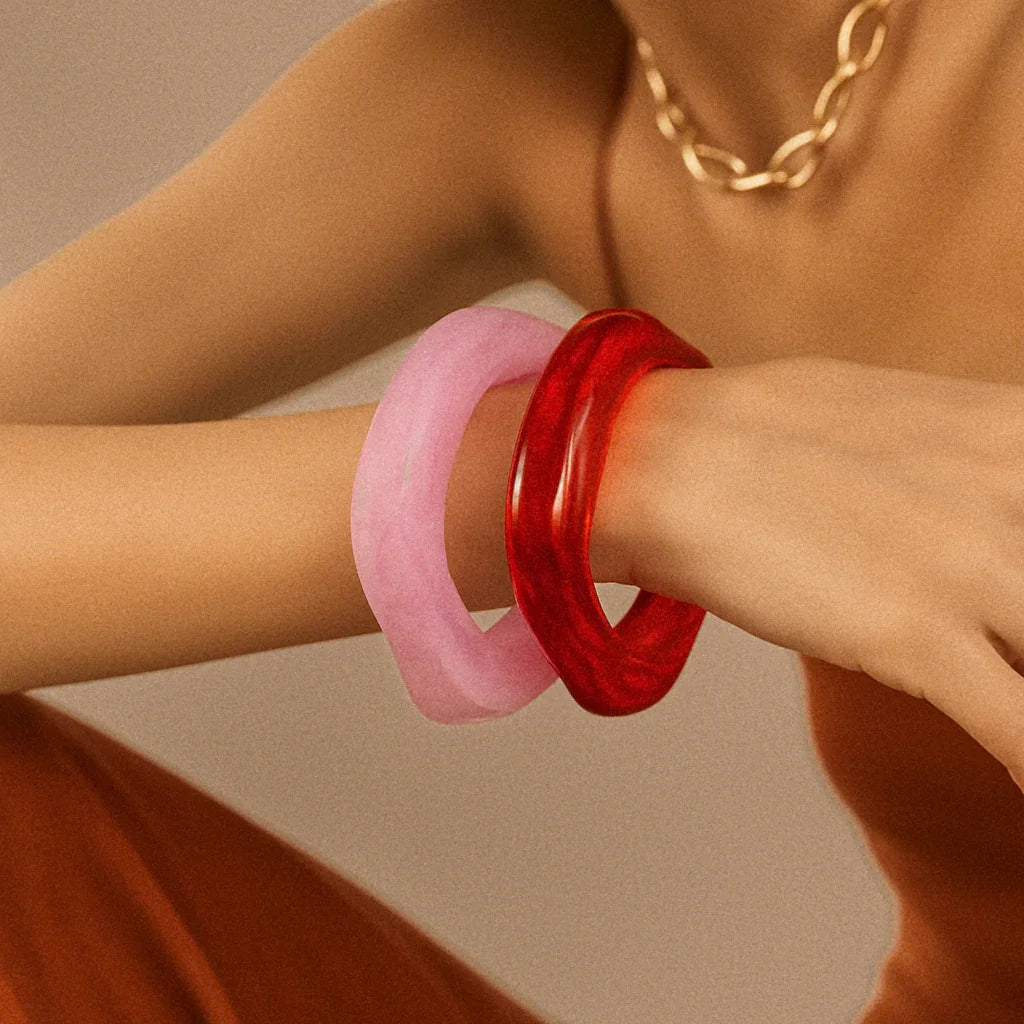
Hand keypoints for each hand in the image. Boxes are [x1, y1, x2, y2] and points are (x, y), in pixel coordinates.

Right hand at [597, 354, 1023, 789]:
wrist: (657, 456)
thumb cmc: (752, 433)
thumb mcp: (894, 418)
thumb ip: (966, 459)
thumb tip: (980, 496)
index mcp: (1016, 429)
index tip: (1008, 614)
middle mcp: (1016, 492)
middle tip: (995, 649)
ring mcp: (973, 567)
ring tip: (986, 696)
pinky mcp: (916, 636)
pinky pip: (1020, 734)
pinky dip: (1023, 770)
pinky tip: (1011, 793)